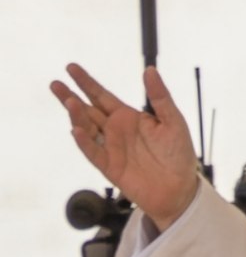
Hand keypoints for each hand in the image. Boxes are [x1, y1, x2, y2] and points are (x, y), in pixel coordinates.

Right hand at [50, 64, 199, 230]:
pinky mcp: (109, 166)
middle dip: (71, 97)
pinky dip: (84, 141)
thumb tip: (149, 69)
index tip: (71, 68)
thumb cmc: (179, 154)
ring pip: (86, 129)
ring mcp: (110, 148)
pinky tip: (76, 130)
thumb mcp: (173, 121)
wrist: (180, 189)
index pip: (103, 96)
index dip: (87, 83)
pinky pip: (93, 152)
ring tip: (70, 101)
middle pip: (88, 110)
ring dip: (76, 116)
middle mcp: (115, 130)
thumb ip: (160, 97)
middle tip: (55, 83)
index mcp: (129, 117)